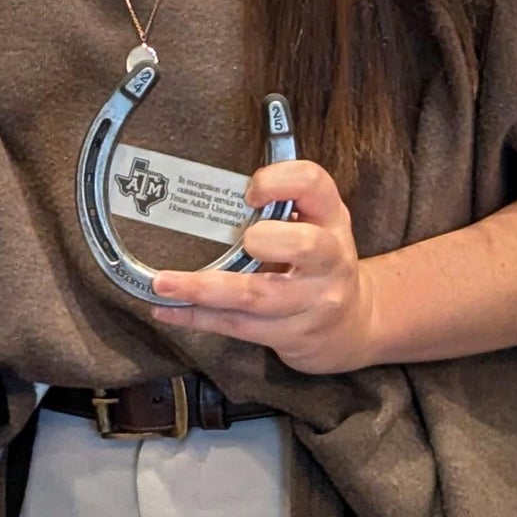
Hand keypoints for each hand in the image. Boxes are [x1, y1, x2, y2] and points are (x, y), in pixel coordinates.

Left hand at [149, 159, 379, 374]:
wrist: (354, 326)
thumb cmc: (319, 260)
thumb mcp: (314, 221)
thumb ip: (282, 200)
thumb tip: (211, 183)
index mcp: (330, 218)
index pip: (314, 184)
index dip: (281, 181)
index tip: (250, 189)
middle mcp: (330, 260)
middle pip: (305, 246)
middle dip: (267, 240)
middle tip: (242, 239)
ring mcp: (312, 303)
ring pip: (258, 296)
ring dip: (204, 289)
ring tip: (163, 283)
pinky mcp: (291, 335)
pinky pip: (238, 326)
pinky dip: (198, 317)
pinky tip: (166, 309)